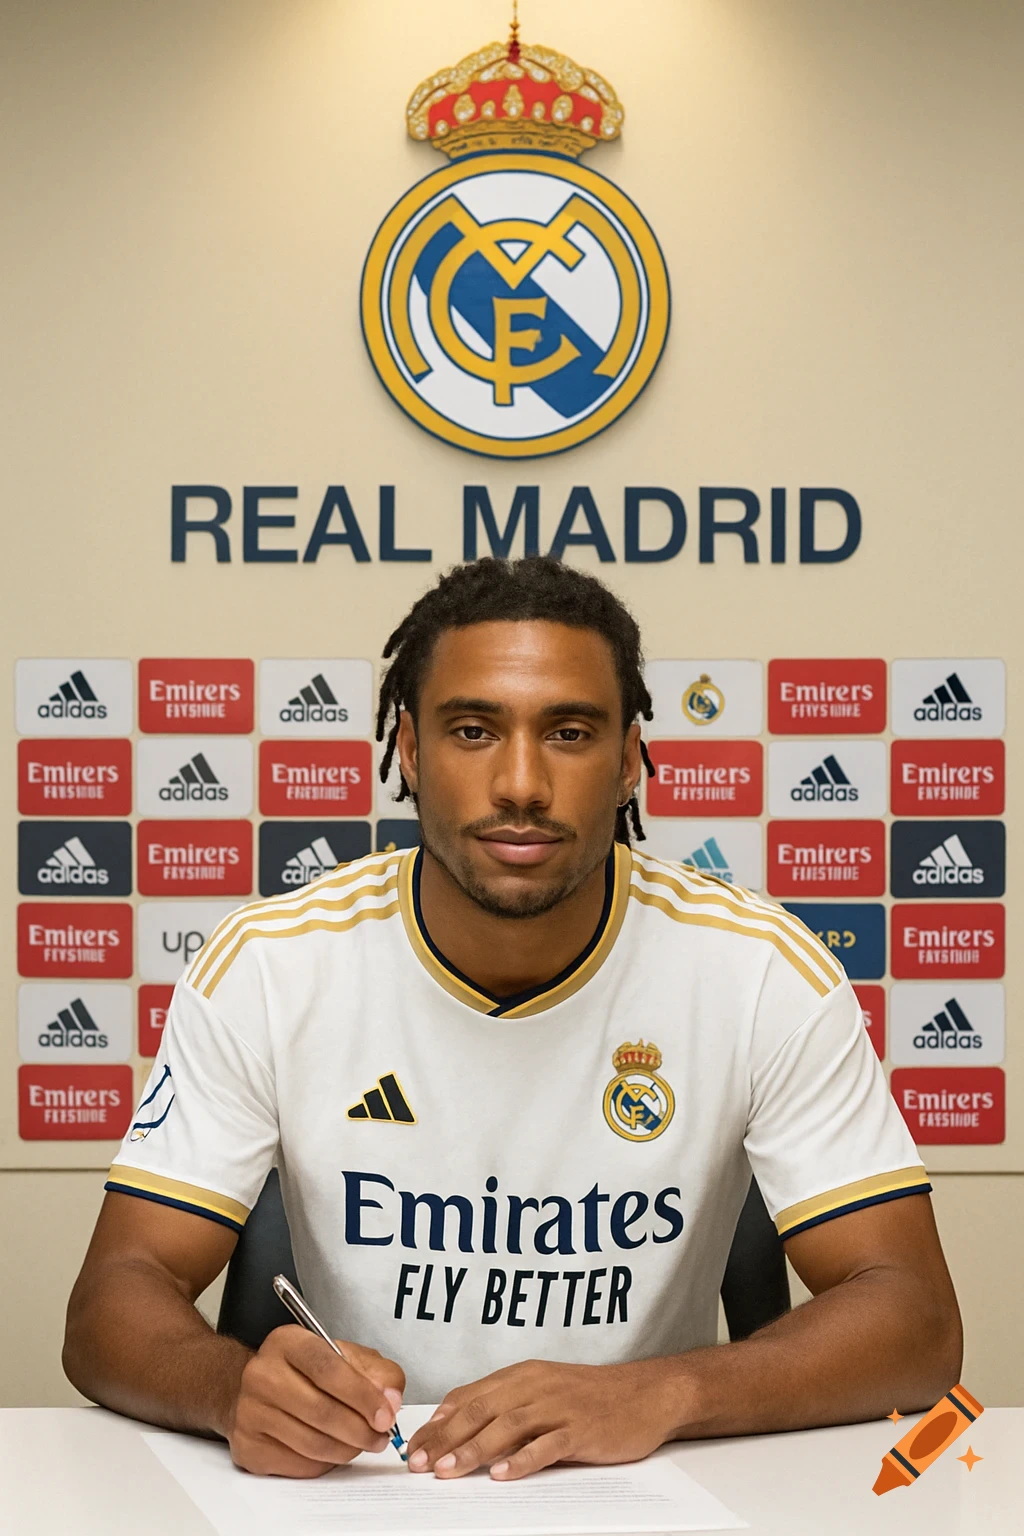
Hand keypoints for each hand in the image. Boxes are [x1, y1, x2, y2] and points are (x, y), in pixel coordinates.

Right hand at [227, 1326, 404, 1477]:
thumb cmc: (308, 1372)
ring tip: (362, 1444)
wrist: (259, 1389)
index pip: (328, 1369)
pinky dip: (325, 1463)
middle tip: (380, 1437)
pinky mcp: (247, 1447)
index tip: (386, 1415)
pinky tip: (333, 1450)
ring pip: (312, 1443)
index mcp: (287, 1342)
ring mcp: (250, 1412)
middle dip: (360, 1430)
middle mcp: (261, 1374)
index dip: (362, 1396)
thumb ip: (377, 1372)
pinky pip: (298, 1465)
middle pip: (320, 1411)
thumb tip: (391, 1400)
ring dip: (347, 1449)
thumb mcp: (346, 1357)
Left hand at [406, 1358, 675, 1481]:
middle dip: (445, 1439)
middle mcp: (535, 1386)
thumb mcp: (542, 1391)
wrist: (644, 1393)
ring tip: (448, 1472)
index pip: (469, 1397)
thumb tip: (457, 1424)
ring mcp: (558, 1407)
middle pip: (481, 1411)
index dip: (438, 1422)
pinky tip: (502, 1474)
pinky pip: (547, 1444)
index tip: (413, 1446)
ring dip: (474, 1449)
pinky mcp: (581, 1429)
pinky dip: (522, 1459)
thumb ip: (505, 1405)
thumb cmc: (589, 1396)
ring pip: (507, 1426)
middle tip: (418, 1464)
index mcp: (521, 1376)